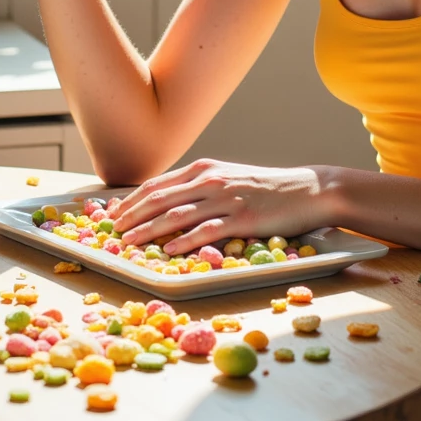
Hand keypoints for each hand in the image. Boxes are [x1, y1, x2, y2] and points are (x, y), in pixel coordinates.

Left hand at [110, 158, 339, 254]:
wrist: (307, 189)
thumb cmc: (266, 188)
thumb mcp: (228, 177)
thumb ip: (199, 187)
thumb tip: (167, 205)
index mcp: (204, 169)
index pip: (158, 184)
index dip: (132, 201)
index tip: (114, 215)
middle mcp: (211, 180)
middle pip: (160, 199)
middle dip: (132, 216)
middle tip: (113, 233)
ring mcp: (227, 199)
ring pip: (177, 215)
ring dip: (149, 230)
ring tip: (129, 243)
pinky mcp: (243, 219)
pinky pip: (207, 231)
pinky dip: (185, 241)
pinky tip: (169, 251)